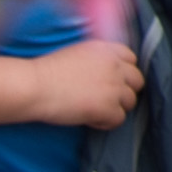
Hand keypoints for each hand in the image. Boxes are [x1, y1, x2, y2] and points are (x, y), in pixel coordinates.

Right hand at [13, 40, 146, 130]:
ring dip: (116, 107)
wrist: (35, 86)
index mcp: (107, 49)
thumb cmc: (46, 71)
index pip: (131, 59)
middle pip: (137, 81)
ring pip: (130, 101)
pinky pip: (119, 119)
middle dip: (125, 90)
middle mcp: (115, 66)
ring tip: (95, 109)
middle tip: (106, 98)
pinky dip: (105, 122)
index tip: (112, 81)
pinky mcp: (108, 108)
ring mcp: (114, 87)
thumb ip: (98, 59)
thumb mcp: (77, 53)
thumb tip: (106, 72)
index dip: (123, 72)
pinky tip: (90, 119)